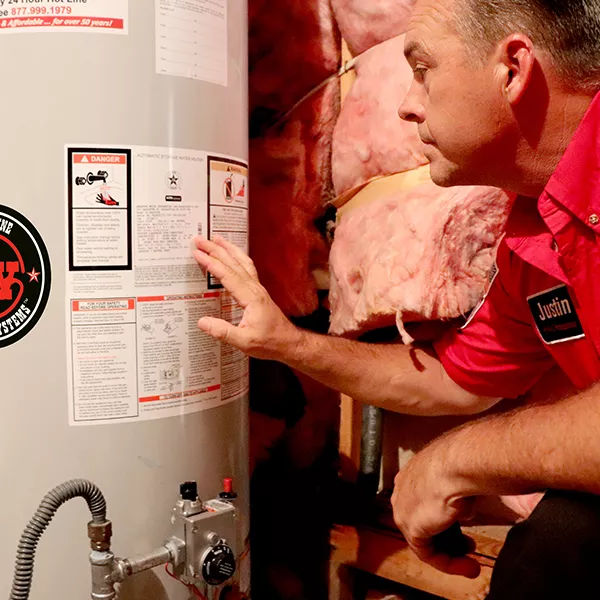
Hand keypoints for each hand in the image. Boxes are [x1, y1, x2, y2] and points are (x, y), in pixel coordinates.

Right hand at [192, 235, 301, 360]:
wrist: (289, 343)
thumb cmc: (269, 342)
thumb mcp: (244, 342)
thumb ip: (223, 332)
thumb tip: (202, 322)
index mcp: (251, 298)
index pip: (228, 275)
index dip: (211, 263)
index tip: (197, 253)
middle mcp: (255, 289)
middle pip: (234, 263)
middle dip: (216, 249)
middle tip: (199, 239)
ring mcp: (258, 289)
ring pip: (242, 262)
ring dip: (228, 249)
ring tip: (216, 239)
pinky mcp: (258, 292)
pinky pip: (247, 269)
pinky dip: (237, 258)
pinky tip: (232, 256)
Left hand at [391, 443, 480, 578]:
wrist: (459, 462)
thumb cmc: (464, 460)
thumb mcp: (460, 476)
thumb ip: (457, 493)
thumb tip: (464, 506)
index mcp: (413, 473)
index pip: (424, 501)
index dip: (445, 517)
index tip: (463, 523)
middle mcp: (404, 490)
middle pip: (423, 521)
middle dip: (447, 536)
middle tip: (468, 545)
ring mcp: (404, 508)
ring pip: (425, 539)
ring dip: (450, 554)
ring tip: (471, 563)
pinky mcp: (411, 527)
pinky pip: (428, 552)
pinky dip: (449, 563)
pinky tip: (468, 566)